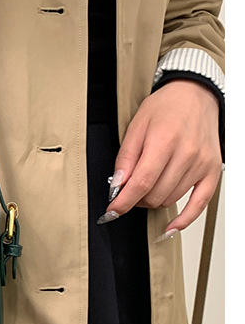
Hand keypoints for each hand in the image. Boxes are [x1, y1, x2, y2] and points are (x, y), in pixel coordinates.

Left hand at [97, 79, 221, 238]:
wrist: (193, 95)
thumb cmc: (165, 107)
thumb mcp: (136, 127)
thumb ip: (125, 158)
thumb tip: (117, 185)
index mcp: (165, 141)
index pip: (141, 182)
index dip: (123, 201)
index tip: (112, 210)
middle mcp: (187, 154)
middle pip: (155, 194)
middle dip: (135, 199)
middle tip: (127, 191)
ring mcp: (202, 164)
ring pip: (171, 199)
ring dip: (153, 201)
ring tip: (146, 188)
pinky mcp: (212, 171)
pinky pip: (200, 204)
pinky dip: (184, 220)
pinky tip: (170, 227)